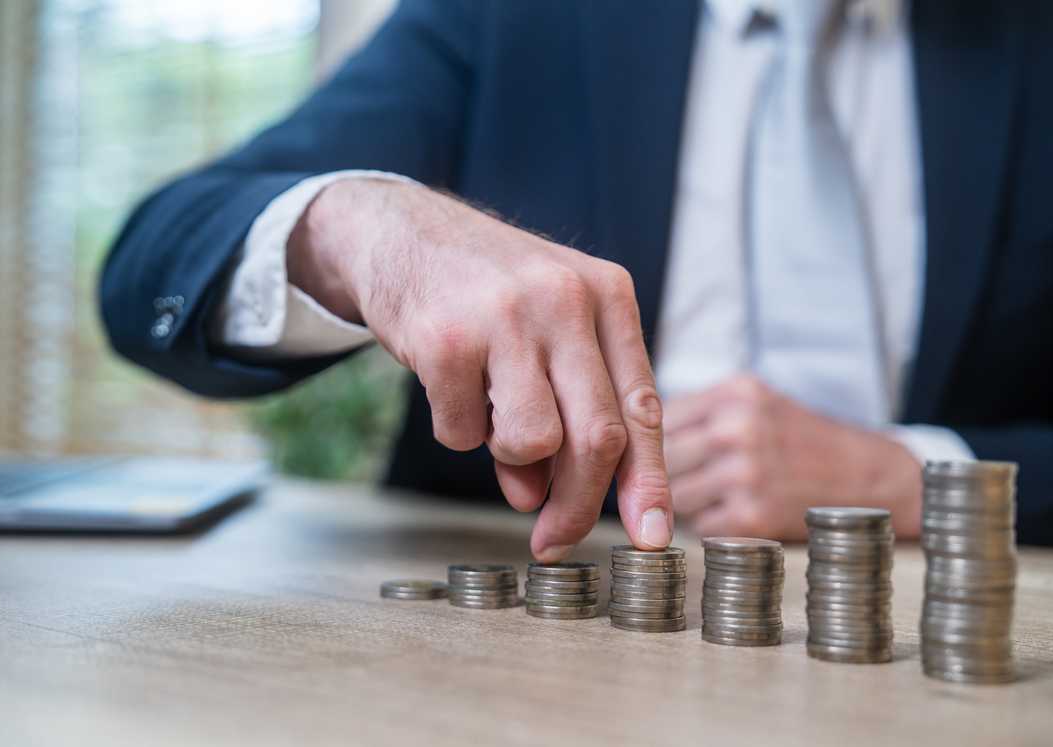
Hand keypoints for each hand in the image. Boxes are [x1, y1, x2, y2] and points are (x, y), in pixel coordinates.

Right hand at [287, 178, 672, 559]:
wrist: (401, 230)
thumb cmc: (487, 291)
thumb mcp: (547, 333)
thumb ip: (562, 412)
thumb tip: (539, 498)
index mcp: (608, 296)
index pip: (642, 406)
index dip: (650, 481)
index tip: (651, 537)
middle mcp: (566, 300)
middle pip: (598, 437)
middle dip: (577, 505)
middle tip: (553, 538)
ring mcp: (506, 317)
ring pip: (534, 441)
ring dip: (509, 456)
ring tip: (489, 411)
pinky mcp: (446, 338)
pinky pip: (462, 434)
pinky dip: (455, 430)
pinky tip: (447, 384)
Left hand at [664, 375, 921, 539]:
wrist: (870, 475)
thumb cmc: (800, 439)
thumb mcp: (756, 400)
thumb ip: (700, 410)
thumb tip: (630, 433)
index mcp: (734, 393)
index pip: (656, 416)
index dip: (644, 440)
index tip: (640, 454)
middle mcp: (738, 428)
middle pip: (659, 457)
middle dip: (654, 474)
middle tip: (658, 483)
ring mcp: (746, 473)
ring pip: (673, 494)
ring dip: (678, 503)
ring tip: (703, 497)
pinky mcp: (753, 516)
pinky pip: (700, 525)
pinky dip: (706, 526)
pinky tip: (728, 515)